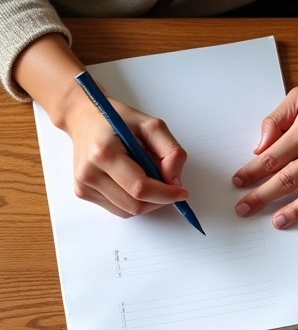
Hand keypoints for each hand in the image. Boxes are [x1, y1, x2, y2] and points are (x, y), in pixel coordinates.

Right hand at [68, 96, 187, 217]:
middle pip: (136, 204)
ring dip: (148, 202)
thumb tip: (175, 181)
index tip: (182, 192)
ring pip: (129, 211)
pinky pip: (120, 209)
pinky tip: (133, 182)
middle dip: (159, 200)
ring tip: (147, 177)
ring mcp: (84, 185)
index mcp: (104, 153)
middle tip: (168, 185)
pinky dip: (134, 201)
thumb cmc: (118, 120)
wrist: (84, 118)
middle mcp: (90, 172)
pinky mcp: (84, 193)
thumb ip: (171, 151)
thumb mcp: (152, 125)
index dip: (166, 194)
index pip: (140, 188)